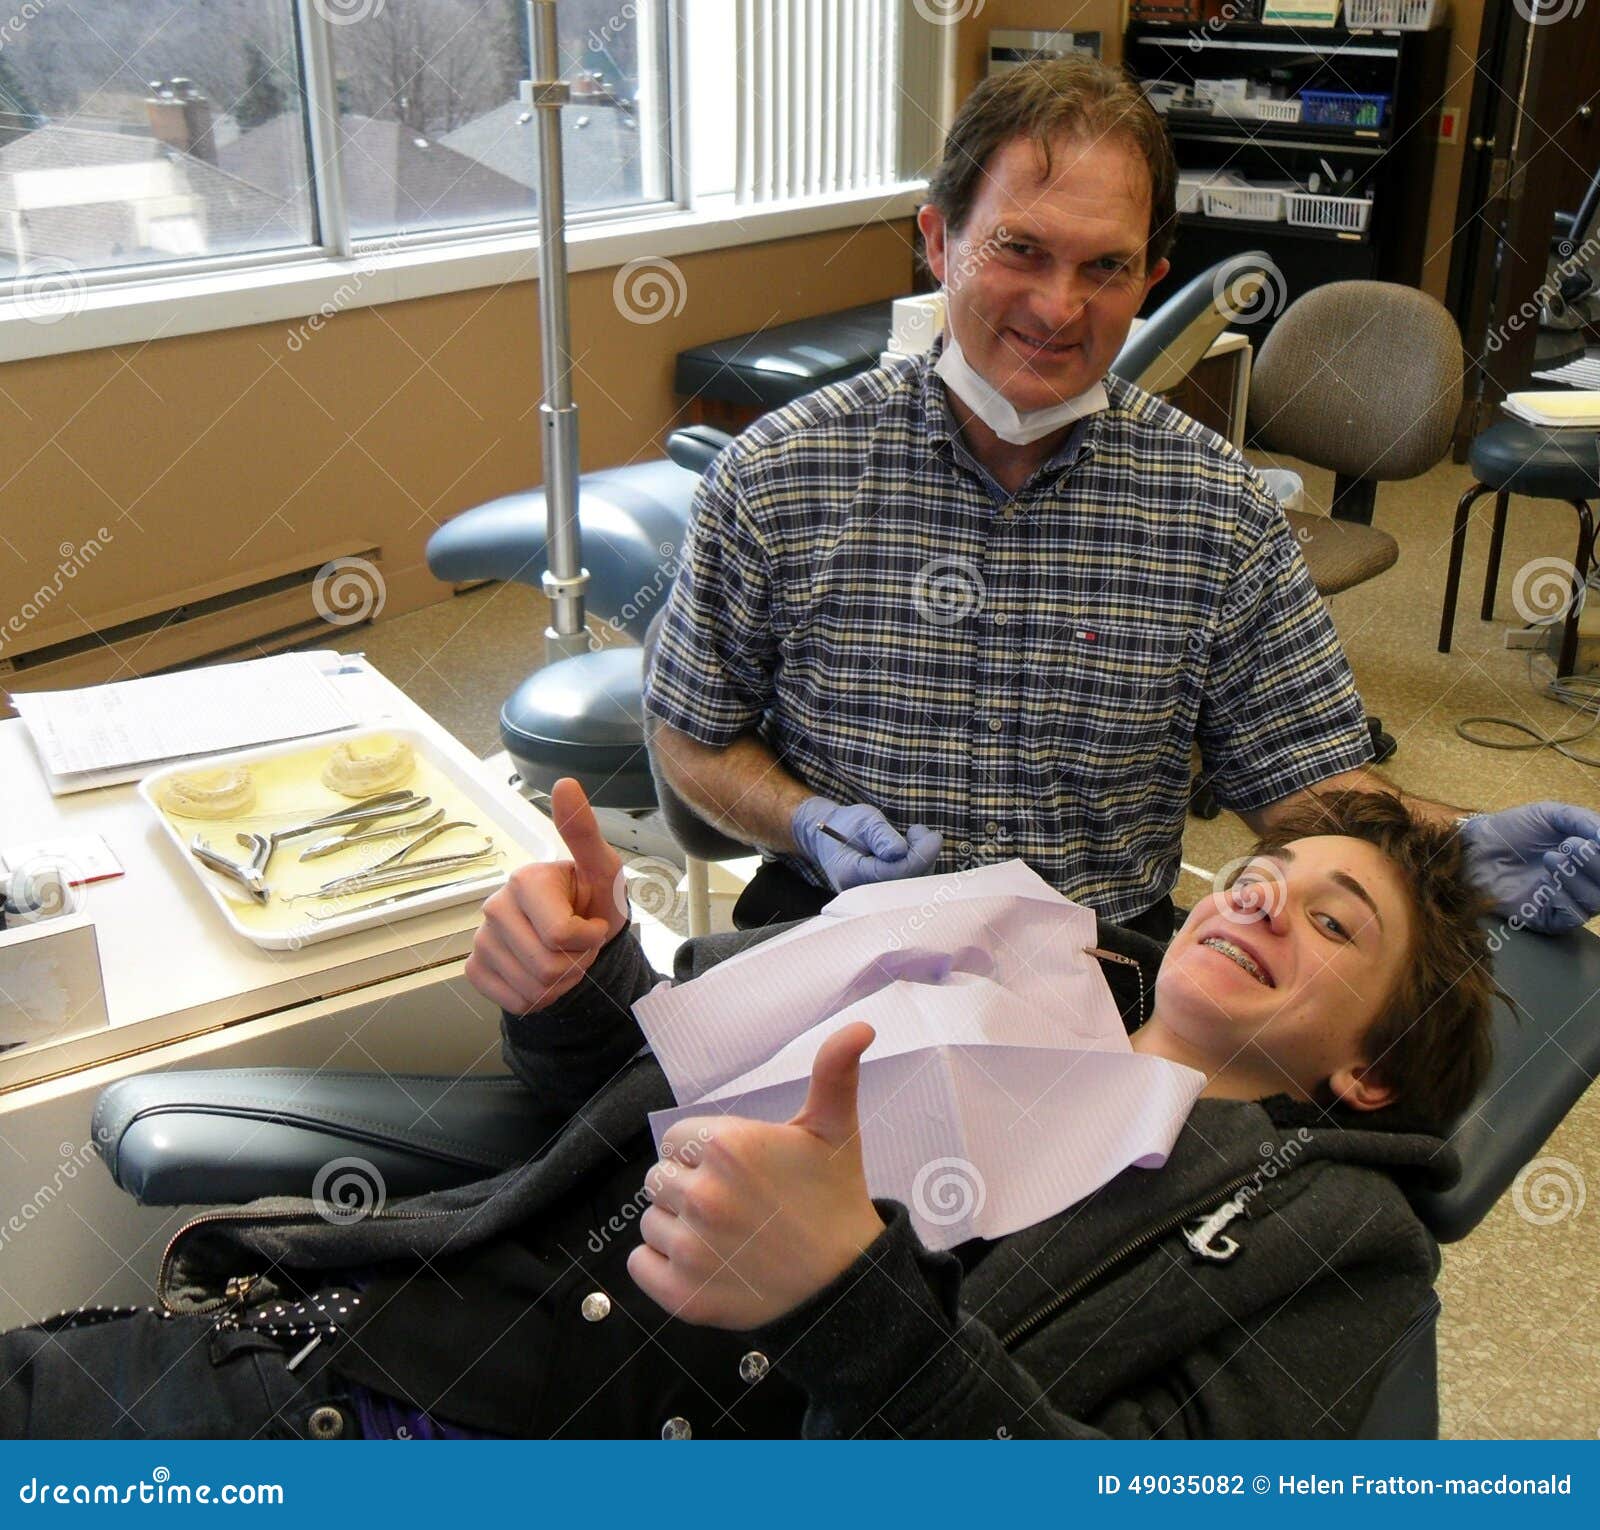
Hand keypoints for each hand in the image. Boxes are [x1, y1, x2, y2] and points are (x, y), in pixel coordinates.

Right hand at [465, 777, 628, 1011]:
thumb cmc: (592, 900)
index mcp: (524, 879)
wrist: (579, 939)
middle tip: (578, 944)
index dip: (589, 938)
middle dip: (576, 963)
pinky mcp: (475, 968)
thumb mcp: (603, 870)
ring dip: (561, 981)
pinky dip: (539, 996)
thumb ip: (584, 832)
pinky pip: (515, 1000)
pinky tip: (542, 973)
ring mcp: (481, 938)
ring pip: (533, 988)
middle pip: (548, 966)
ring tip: (563, 956)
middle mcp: (494, 906)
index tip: (592, 923)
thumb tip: (565, 783)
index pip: (562, 934)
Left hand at [628, 1022, 885, 1329]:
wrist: (846, 1282)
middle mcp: (703, 1195)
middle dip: (689, 1187)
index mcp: (728, 1146)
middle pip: (658, 1178)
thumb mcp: (834, 1129)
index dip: (703, 1153)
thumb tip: (861, 1025)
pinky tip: (705, 1261)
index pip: (675, 1140)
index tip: (738, 1171)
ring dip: (677, 1226)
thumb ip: (833, 1071)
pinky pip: (639, 1264)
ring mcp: (691, 1248)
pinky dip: (661, 1265)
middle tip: (736, 1205)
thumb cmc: (834, 1198)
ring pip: (650, 1221)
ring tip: (726, 1234)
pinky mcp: (683, 1295)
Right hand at [791, 797, 942, 890]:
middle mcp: (860, 894)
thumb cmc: (847, 825)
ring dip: (922, 861)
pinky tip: (911, 850)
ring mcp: (871, 900)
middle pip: (906, 884)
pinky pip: (910, 888)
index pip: (894, 872)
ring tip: (913, 835)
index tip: (934, 836)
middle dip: (923, 857)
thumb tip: (900, 851)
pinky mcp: (884, 898)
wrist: (830, 839)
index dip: (919, 856)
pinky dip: (918, 868)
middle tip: (920, 832)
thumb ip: (881, 836)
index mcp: (850, 874)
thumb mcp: (863, 821)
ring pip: (912, 888)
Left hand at [1459, 802, 1599, 933]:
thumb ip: (1585, 822)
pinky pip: (1572, 916)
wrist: (1476, 846)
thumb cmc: (1513, 829)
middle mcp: (1585, 881)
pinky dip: (1566, 898)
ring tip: (1552, 857)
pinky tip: (1547, 883)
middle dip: (1597, 863)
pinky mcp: (1548, 918)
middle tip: (1572, 844)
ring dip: (1578, 877)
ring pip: (1597, 900)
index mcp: (1590, 858)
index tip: (1596, 839)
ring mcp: (1568, 900)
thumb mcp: (1553, 815)